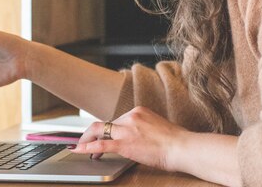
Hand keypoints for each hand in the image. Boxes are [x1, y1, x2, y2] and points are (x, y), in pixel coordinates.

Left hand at [70, 106, 187, 171]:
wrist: (182, 147)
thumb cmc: (175, 141)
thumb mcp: (157, 126)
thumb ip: (143, 127)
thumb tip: (136, 136)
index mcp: (139, 111)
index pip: (117, 120)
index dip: (108, 130)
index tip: (103, 136)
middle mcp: (131, 116)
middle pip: (107, 124)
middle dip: (94, 134)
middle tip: (86, 142)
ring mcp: (127, 129)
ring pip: (100, 130)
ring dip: (88, 139)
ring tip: (81, 147)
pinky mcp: (125, 143)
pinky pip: (101, 145)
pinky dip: (87, 147)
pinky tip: (79, 149)